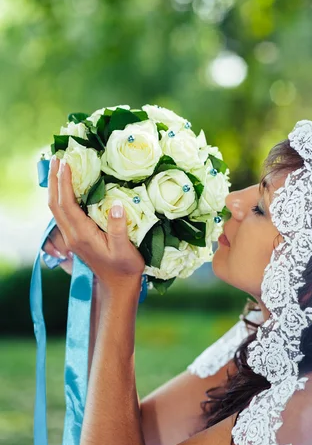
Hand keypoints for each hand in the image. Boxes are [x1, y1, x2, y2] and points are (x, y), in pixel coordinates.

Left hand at [48, 156, 144, 292]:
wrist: (117, 286)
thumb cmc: (124, 268)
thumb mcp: (125, 250)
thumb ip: (119, 228)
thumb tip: (117, 205)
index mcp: (82, 235)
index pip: (68, 204)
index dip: (65, 182)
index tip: (67, 163)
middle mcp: (72, 235)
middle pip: (55, 204)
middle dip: (54, 180)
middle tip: (58, 158)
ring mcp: (72, 237)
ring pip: (56, 209)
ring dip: (55, 187)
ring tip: (59, 168)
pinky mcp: (76, 238)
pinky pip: (63, 214)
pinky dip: (62, 197)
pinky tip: (67, 189)